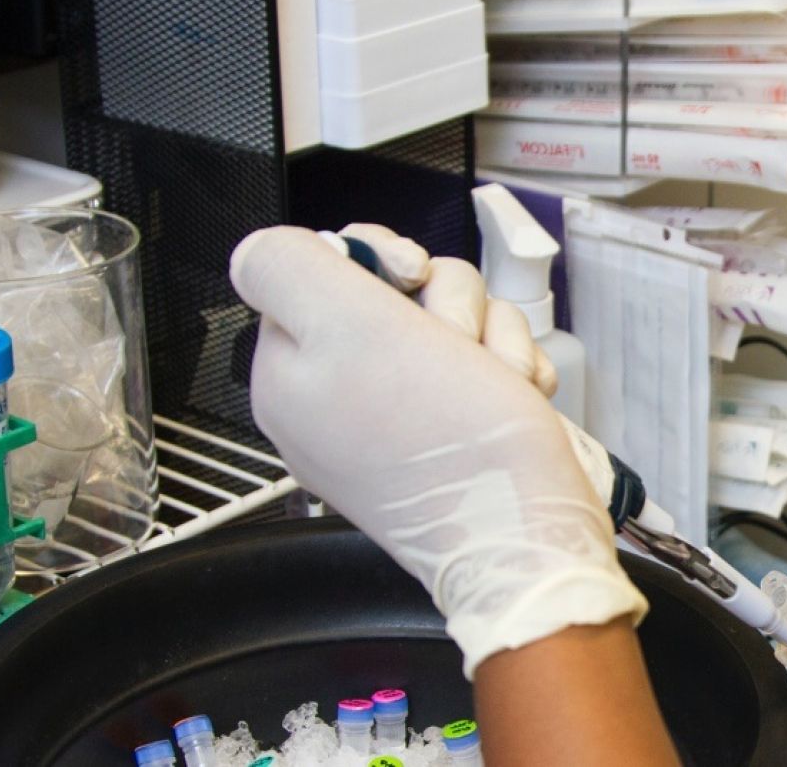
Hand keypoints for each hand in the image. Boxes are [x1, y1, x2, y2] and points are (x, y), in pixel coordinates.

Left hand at [231, 226, 644, 676]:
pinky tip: (513, 398)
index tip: (409, 277)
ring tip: (495, 378)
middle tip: (455, 339)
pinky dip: (508, 370)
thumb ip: (287, 267)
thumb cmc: (449, 444)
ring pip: (450, 319)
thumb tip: (259, 252)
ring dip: (489, 335)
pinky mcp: (453, 431)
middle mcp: (338, 398)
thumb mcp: (351, 325)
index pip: (320, 268)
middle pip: (395, 288)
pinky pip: (482, 364)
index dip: (376, 258)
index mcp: (291, 375)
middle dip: (447, 300)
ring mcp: (399, 418)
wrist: (526, 535)